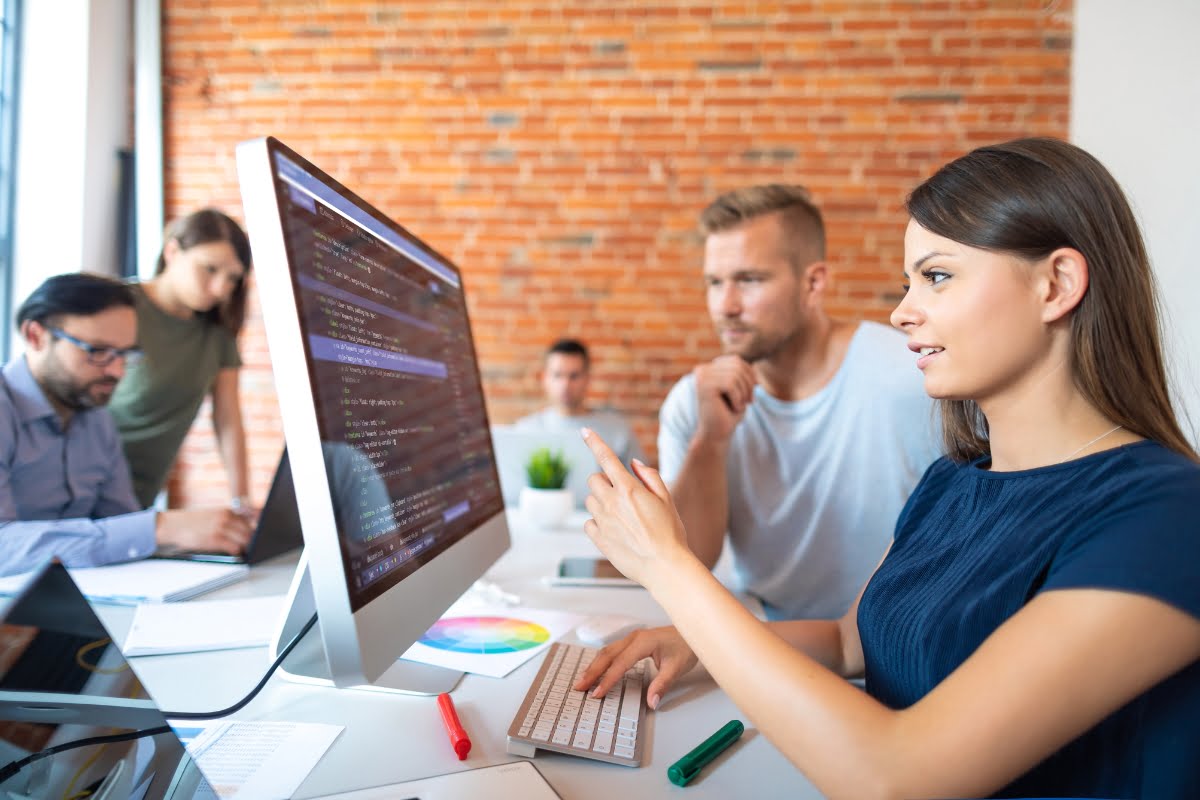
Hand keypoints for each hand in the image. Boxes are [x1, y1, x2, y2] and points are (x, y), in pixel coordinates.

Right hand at [156, 507, 252, 553]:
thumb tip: (246, 531)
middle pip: (250, 531)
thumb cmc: (192, 523)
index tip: (263, 535)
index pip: (252, 519)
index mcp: (227, 511)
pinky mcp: (214, 539)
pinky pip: (234, 548)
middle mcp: (226, 517)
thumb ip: (229, 521)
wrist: (172, 525)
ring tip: (245, 552)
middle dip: (253, 540)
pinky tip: (235, 554)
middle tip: (255, 548)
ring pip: (245, 540)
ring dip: (246, 547)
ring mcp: (221, 528)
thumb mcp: (213, 515)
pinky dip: (237, 552)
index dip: (259, 529)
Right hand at [573, 626, 697, 710]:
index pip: (620, 664)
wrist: (692, 632)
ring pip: (607, 651)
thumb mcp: (676, 668)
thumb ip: (662, 685)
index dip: (608, 680)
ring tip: (583, 681)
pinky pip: (613, 651)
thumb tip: (652, 702)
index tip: (597, 693)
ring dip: (594, 666)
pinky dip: (602, 661)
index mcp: (642, 642)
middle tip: (579, 687)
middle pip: (607, 655)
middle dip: (592, 672)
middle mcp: (634, 638)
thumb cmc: (685, 646)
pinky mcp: (633, 641)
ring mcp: (632, 638)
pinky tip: (597, 670)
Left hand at [580, 427, 692, 590]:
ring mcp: (603, 521)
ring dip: (601, 503)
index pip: (606, 457)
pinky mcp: (599, 539)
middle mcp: (611, 502)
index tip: (584, 430)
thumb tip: (632, 463)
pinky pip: (589, 523)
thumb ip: (649, 476)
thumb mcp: (667, 499)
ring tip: (622, 517)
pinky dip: (597, 523)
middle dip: (604, 482)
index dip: (594, 441)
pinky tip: (615, 531)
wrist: (665, 566)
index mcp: (629, 488)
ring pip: (590, 501)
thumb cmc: (670, 533)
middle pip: (594, 480)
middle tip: (622, 495)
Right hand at [692, 355, 755, 441]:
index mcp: (708, 368)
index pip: (736, 360)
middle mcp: (702, 370)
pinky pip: (730, 384)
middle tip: (749, 401)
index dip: (750, 375)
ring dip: (744, 392)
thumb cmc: (728, 413)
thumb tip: (752, 364)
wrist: (715, 435)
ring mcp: (701, 377)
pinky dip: (738, 398)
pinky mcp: (703, 386)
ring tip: (740, 405)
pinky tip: (733, 408)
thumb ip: (741, 373)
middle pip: (737, 364)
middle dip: (749, 383)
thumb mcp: (739, 389)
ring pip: (735, 374)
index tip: (751, 394)